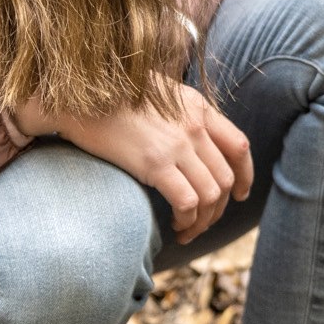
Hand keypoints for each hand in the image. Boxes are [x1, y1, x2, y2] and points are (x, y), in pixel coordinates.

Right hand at [15, 78, 254, 243]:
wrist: (77, 94)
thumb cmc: (111, 96)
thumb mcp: (160, 92)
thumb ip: (181, 113)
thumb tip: (191, 139)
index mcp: (199, 108)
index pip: (240, 146)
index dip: (246, 175)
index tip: (240, 194)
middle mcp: (195, 126)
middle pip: (227, 177)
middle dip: (220, 208)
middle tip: (203, 221)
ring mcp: (178, 144)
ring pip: (212, 195)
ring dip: (203, 220)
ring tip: (187, 230)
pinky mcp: (155, 163)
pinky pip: (188, 202)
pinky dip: (187, 220)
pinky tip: (176, 226)